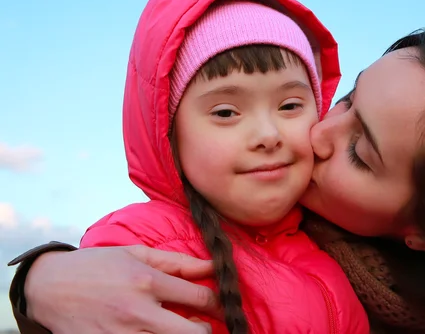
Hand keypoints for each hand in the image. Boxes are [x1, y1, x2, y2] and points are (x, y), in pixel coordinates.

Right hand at [25, 245, 218, 332]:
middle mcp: (138, 311)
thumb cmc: (97, 266)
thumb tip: (212, 264)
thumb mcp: (137, 254)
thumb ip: (177, 262)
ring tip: (179, 327)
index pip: (200, 298)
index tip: (219, 304)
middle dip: (206, 330)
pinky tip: (155, 332)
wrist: (49, 287)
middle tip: (204, 323)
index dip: (218, 303)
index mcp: (147, 281)